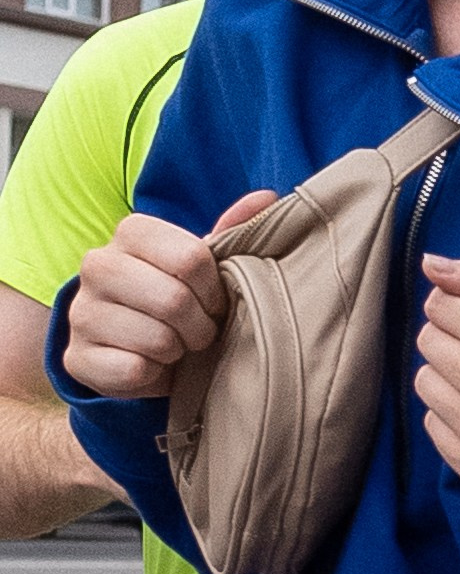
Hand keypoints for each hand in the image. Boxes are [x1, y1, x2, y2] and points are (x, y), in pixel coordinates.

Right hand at [62, 195, 276, 397]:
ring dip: (177, 352)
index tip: (213, 301)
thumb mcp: (202, 265)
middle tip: (196, 330)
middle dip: (199, 326)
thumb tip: (268, 198)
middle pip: (174, 300)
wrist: (128, 344)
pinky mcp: (77, 357)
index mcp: (131, 232)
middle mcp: (97, 264)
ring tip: (172, 345)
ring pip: (157, 340)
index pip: (191, 258)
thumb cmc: (175, 297)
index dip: (214, 290)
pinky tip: (148, 364)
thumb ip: (231, 232)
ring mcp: (81, 311)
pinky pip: (135, 371)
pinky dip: (153, 375)